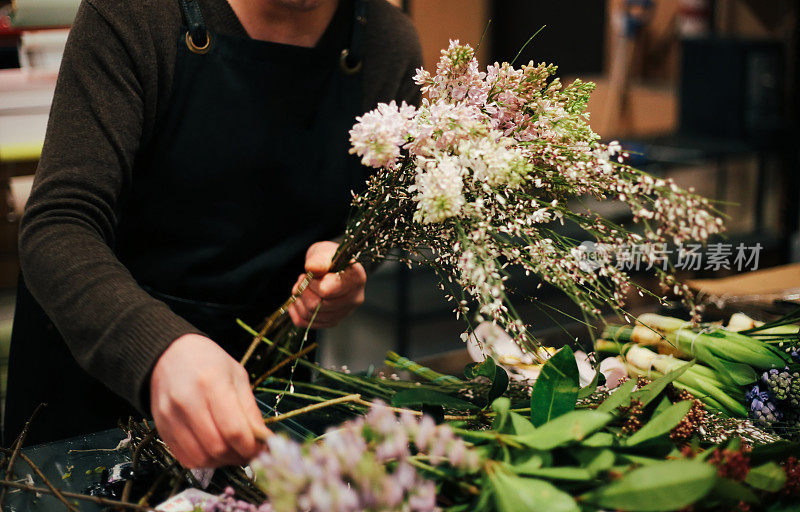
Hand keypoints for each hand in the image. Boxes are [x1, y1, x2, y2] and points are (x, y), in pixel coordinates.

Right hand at [150, 334, 270, 467]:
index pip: (234, 431)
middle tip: (248, 452)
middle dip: (238, 456)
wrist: (171, 354)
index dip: (251, 447)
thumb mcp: (238, 377)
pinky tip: (213, 450)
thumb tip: (264, 440)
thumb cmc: (210, 362)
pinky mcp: (161, 428)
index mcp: (212, 384)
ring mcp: (170, 417)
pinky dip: (203, 461)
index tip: (260, 448)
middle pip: (217, 447)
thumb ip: (250, 410)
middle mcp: (187, 402)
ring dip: (221, 462)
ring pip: (200, 458)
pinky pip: (184, 458)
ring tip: (232, 452)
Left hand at [287, 241, 366, 328]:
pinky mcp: (334, 321)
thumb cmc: (330, 258)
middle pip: (318, 305)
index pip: (326, 291)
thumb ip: (319, 260)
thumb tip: (311, 268)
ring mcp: (344, 312)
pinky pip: (308, 324)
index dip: (311, 283)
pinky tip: (297, 301)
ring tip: (300, 289)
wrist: (332, 267)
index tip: (309, 274)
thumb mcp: (325, 252)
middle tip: (302, 280)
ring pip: (312, 315)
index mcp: (356, 279)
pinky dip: (297, 313)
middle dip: (304, 291)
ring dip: (299, 301)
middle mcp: (354, 299)